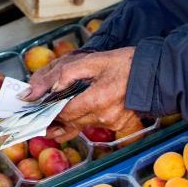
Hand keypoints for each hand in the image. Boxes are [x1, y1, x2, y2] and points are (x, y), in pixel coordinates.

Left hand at [23, 48, 138, 139]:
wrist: (154, 73)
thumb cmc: (125, 63)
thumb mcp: (92, 61)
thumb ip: (63, 74)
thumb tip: (38, 90)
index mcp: (97, 100)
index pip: (62, 111)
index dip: (46, 108)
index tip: (33, 104)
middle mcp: (104, 116)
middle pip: (69, 121)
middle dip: (52, 115)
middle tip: (35, 111)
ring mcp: (111, 123)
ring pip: (80, 124)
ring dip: (66, 117)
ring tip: (49, 112)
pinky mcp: (117, 125)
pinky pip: (92, 124)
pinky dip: (81, 119)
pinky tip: (70, 117)